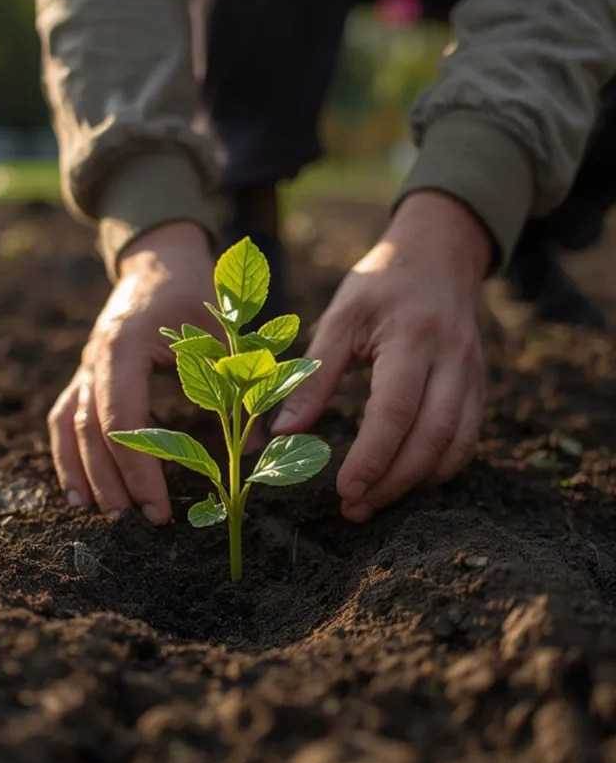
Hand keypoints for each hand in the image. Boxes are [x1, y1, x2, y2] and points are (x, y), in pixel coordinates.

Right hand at [49, 222, 215, 523]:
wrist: (160, 260)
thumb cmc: (196, 293)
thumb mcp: (225, 332)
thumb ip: (238, 386)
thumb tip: (255, 453)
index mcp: (125, 345)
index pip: (123, 419)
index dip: (139, 467)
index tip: (159, 506)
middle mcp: (95, 357)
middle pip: (91, 430)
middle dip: (112, 480)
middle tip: (135, 522)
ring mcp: (85, 366)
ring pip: (69, 427)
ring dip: (82, 474)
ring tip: (99, 515)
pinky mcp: (84, 374)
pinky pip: (63, 418)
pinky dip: (66, 455)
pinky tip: (77, 490)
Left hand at [271, 191, 491, 521]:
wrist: (439, 253)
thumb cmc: (381, 284)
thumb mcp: (340, 317)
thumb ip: (313, 376)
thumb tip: (281, 433)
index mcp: (413, 337)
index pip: (395, 410)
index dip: (371, 457)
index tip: (344, 491)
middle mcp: (452, 359)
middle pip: (431, 437)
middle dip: (392, 482)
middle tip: (354, 509)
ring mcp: (473, 374)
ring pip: (455, 445)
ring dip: (416, 483)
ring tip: (375, 502)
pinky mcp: (480, 386)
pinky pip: (468, 438)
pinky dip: (441, 467)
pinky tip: (408, 481)